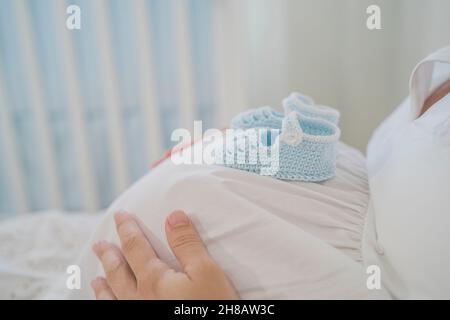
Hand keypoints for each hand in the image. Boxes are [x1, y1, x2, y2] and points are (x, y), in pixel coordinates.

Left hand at [91, 210, 238, 299]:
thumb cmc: (211, 306)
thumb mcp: (206, 271)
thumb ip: (187, 243)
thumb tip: (173, 215)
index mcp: (154, 280)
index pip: (135, 247)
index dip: (127, 229)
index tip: (120, 215)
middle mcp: (139, 298)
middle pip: (118, 272)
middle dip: (108, 256)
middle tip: (98, 244)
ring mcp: (139, 314)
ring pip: (112, 299)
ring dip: (103, 286)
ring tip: (96, 278)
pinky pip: (117, 313)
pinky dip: (109, 306)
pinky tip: (111, 306)